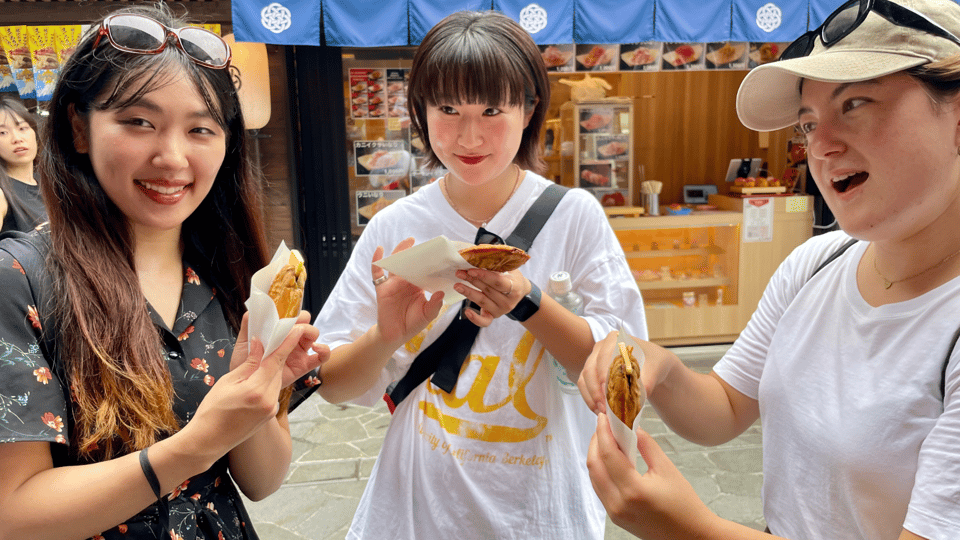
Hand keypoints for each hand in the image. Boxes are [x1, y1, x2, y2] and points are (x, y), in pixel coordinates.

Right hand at [187, 315, 315, 457]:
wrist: (208, 441)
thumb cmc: (212, 410)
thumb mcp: (228, 381)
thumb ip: (249, 363)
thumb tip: (260, 344)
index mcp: (257, 390)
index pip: (276, 360)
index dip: (288, 342)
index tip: (298, 328)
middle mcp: (269, 401)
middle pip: (278, 370)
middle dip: (278, 354)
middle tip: (276, 338)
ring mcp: (271, 409)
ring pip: (276, 380)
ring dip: (271, 369)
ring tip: (261, 359)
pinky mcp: (270, 415)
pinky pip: (272, 392)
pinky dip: (267, 382)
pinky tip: (256, 379)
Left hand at [230, 312, 324, 387]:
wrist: (247, 384)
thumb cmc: (245, 363)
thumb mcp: (244, 343)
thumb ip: (248, 326)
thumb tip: (253, 311)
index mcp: (278, 330)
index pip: (290, 314)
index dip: (291, 311)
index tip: (285, 314)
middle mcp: (291, 338)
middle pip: (305, 321)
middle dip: (301, 320)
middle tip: (293, 326)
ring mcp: (299, 351)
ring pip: (314, 334)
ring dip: (310, 331)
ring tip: (303, 335)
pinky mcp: (304, 365)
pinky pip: (322, 357)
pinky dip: (324, 350)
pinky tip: (316, 348)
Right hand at [371, 238, 444, 345]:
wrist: (396, 335)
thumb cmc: (412, 323)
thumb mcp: (427, 315)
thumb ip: (435, 305)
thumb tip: (441, 293)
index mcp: (418, 286)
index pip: (424, 271)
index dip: (430, 262)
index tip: (439, 253)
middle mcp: (406, 282)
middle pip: (411, 264)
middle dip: (416, 253)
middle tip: (425, 242)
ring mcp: (393, 284)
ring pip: (396, 264)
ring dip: (400, 251)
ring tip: (408, 241)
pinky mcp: (382, 288)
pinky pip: (377, 272)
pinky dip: (377, 260)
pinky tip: (380, 250)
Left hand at [453, 267, 527, 326]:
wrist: (520, 291)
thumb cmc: (512, 277)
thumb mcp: (510, 268)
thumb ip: (497, 264)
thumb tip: (478, 254)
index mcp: (515, 288)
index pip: (498, 282)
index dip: (484, 275)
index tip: (471, 270)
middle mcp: (508, 302)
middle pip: (487, 290)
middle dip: (472, 280)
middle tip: (460, 273)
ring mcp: (501, 310)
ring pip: (482, 301)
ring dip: (468, 292)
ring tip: (457, 285)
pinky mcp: (493, 316)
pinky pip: (484, 321)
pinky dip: (475, 318)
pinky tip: (467, 311)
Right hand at [579, 331, 670, 414]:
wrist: (652, 366)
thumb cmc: (653, 362)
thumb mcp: (656, 368)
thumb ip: (648, 380)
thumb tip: (640, 395)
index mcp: (615, 340)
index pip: (604, 356)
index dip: (603, 374)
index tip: (607, 391)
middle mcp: (600, 348)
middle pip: (590, 369)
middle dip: (596, 390)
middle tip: (605, 408)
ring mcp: (593, 360)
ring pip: (584, 379)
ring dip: (591, 397)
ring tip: (602, 412)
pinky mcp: (591, 373)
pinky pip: (585, 386)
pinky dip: (590, 399)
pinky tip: (600, 410)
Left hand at [587, 413, 717, 539]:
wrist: (690, 535)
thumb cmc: (685, 504)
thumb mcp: (667, 469)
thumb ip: (646, 445)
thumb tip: (631, 426)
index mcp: (633, 491)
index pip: (608, 455)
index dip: (603, 432)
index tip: (603, 416)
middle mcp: (618, 504)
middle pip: (594, 466)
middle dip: (596, 441)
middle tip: (603, 425)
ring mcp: (614, 513)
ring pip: (594, 478)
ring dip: (596, 455)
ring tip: (605, 438)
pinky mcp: (615, 517)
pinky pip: (600, 489)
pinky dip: (601, 470)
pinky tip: (609, 458)